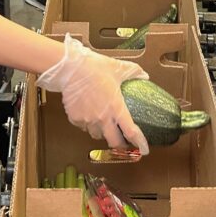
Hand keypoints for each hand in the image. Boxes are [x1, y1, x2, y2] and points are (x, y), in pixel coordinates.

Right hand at [37, 34, 149, 154]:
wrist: (70, 68)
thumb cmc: (94, 67)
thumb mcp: (117, 67)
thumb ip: (133, 72)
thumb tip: (144, 75)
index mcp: (116, 107)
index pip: (131, 131)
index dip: (139, 142)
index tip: (144, 149)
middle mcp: (102, 118)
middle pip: (114, 142)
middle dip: (120, 144)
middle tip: (122, 142)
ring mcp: (88, 120)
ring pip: (97, 135)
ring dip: (102, 132)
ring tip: (103, 125)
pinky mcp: (75, 118)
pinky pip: (83, 126)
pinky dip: (87, 124)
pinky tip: (88, 115)